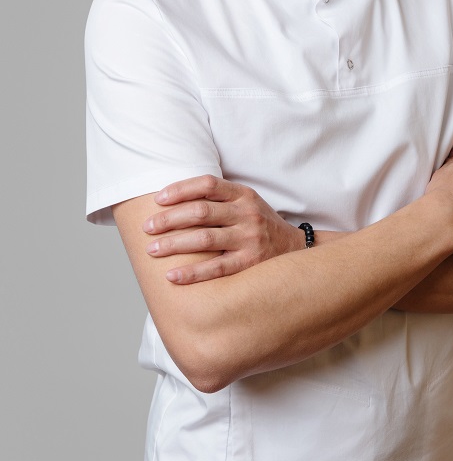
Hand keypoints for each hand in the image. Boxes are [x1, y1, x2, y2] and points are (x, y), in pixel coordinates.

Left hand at [143, 174, 302, 282]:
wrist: (295, 251)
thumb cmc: (260, 225)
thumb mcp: (247, 202)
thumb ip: (220, 197)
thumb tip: (174, 197)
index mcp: (243, 195)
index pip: (207, 184)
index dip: (180, 189)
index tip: (158, 199)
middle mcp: (247, 214)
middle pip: (201, 211)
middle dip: (169, 219)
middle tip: (147, 227)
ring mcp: (249, 239)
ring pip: (204, 239)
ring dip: (174, 244)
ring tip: (152, 250)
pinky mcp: (249, 264)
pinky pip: (216, 268)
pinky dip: (192, 273)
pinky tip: (172, 276)